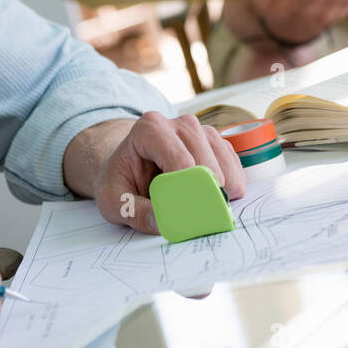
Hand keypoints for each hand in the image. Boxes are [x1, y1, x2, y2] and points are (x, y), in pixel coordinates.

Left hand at [95, 111, 245, 233]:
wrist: (127, 165)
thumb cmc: (121, 179)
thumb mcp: (114, 200)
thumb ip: (135, 212)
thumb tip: (163, 223)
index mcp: (150, 128)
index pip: (179, 159)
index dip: (187, 189)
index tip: (186, 213)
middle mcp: (180, 124)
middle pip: (204, 160)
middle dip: (205, 192)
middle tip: (199, 218)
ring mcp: (201, 131)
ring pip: (223, 162)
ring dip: (221, 189)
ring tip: (205, 208)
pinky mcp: (216, 144)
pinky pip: (233, 165)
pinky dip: (231, 186)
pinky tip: (216, 198)